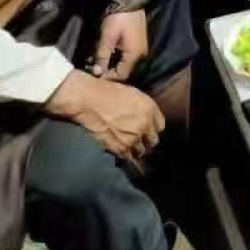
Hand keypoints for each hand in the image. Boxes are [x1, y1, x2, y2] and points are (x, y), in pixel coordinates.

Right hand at [45, 70, 164, 160]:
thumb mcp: (133, 94)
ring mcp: (133, 138)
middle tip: (137, 137)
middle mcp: (145, 124)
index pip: (160, 126)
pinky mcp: (120, 148)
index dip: (152, 127)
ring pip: (141, 151)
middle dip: (146, 139)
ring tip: (126, 143)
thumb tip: (148, 119)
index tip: (146, 128)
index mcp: (150, 109)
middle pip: (153, 141)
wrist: (88, 100)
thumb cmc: (108, 92)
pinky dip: (124, 154)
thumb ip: (145, 108)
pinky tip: (118, 147)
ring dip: (135, 148)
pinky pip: (128, 157)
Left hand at [92, 9, 147, 81]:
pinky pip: (126, 56)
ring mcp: (139, 49)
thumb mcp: (107, 37)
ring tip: (96, 60)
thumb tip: (96, 73)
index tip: (93, 74)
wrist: (129, 1)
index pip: (121, 75)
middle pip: (123, 71)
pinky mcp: (137, 43)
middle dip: (108, 70)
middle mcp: (140, 55)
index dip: (106, 77)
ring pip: (124, 64)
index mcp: (134, 56)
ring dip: (111, 63)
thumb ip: (102, 56)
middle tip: (93, 67)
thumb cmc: (118, 19)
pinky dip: (116, 57)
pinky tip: (105, 53)